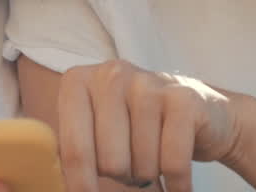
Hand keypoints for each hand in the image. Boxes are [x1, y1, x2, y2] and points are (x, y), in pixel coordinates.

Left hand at [57, 60, 250, 191]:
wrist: (198, 110)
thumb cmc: (137, 126)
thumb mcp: (98, 129)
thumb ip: (74, 150)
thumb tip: (58, 186)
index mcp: (79, 81)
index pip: (73, 148)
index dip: (80, 183)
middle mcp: (112, 75)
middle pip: (109, 162)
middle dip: (123, 174)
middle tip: (132, 163)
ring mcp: (149, 83)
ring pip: (142, 165)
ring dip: (150, 174)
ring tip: (154, 156)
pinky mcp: (184, 99)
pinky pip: (173, 163)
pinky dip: (177, 184)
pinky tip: (177, 182)